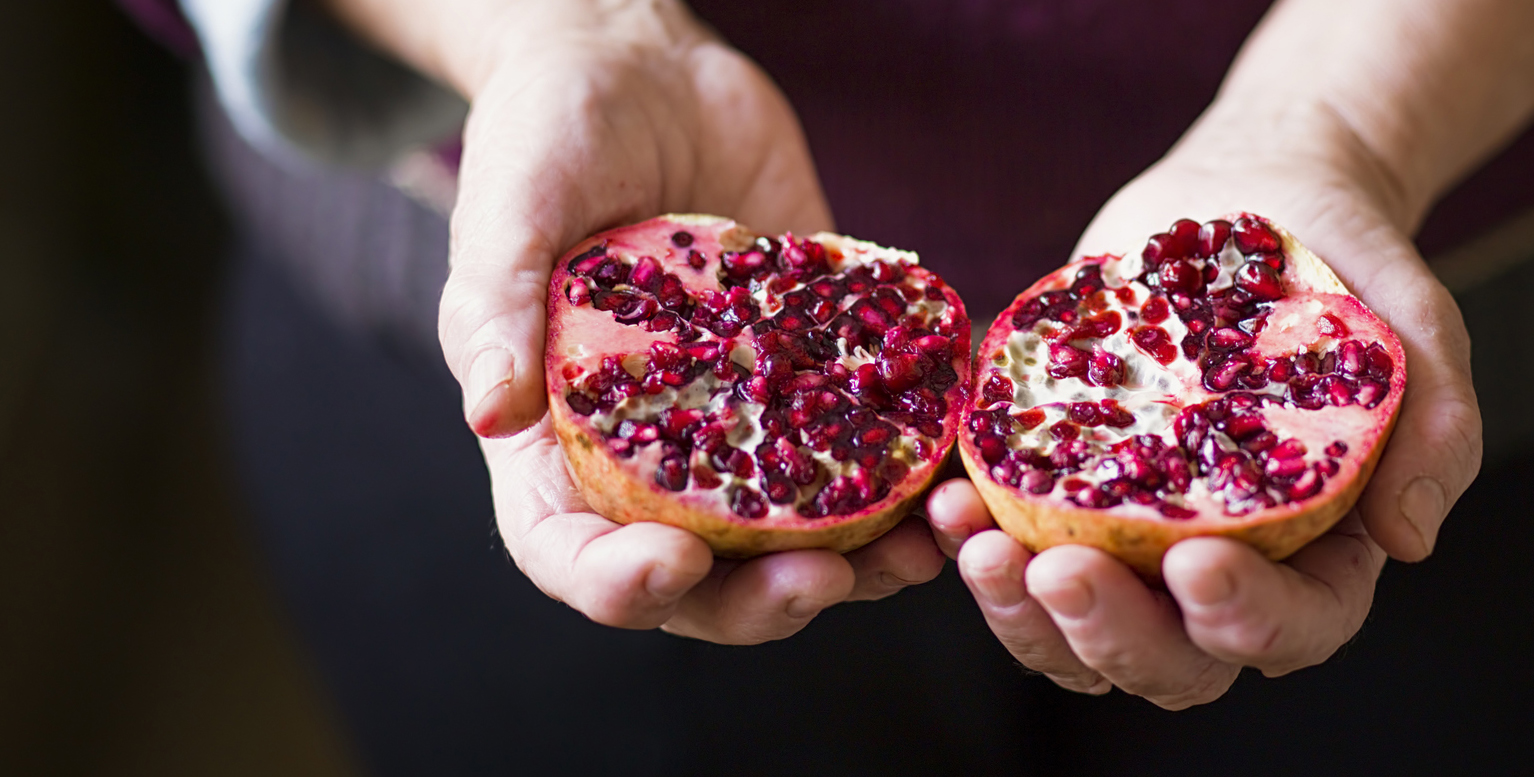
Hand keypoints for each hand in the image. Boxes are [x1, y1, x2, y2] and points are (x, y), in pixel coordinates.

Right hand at [322, 0, 948, 640]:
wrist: (643, 66)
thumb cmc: (545, 135)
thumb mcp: (506, 212)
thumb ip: (498, 307)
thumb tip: (490, 415)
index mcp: (557, 440)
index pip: (573, 551)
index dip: (619, 584)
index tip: (677, 566)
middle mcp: (655, 453)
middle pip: (702, 575)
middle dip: (760, 598)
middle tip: (821, 583)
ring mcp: (742, 420)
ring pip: (799, 533)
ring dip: (861, 561)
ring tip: (917, 553)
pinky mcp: (813, 373)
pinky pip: (864, 445)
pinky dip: (911, 473)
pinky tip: (954, 471)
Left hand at [928, 102, 1482, 706]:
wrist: (1257, 196)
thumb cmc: (1349, 270)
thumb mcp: (1416, 327)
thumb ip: (1437, 426)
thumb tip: (1408, 542)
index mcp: (1319, 556)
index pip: (1292, 628)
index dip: (1245, 618)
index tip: (1195, 560)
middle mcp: (1221, 569)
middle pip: (1169, 661)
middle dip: (1109, 632)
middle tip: (1060, 569)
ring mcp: (1131, 541)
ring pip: (1072, 633)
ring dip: (1019, 611)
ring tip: (977, 543)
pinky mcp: (1061, 491)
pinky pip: (1010, 549)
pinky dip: (972, 539)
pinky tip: (946, 496)